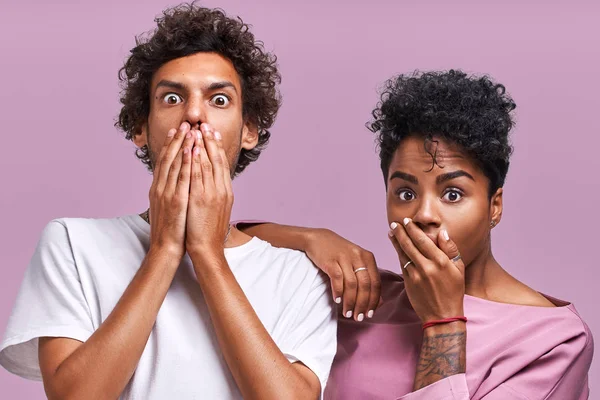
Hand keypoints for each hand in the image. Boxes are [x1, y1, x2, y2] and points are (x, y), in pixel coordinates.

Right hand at [148, 122, 195, 260]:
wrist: (166, 248)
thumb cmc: (171, 230)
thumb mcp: (168, 206)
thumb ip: (170, 192)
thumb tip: (176, 182)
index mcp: (158, 189)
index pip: (164, 162)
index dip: (170, 145)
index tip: (177, 130)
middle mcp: (160, 187)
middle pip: (168, 158)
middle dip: (176, 139)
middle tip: (184, 123)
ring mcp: (167, 193)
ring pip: (174, 164)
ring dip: (182, 145)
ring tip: (189, 129)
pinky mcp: (176, 200)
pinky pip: (181, 177)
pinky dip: (185, 162)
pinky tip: (190, 150)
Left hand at [185, 123, 232, 257]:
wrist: (208, 249)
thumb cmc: (209, 232)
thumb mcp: (216, 209)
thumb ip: (215, 193)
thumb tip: (211, 182)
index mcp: (226, 192)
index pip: (222, 164)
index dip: (217, 147)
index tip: (212, 133)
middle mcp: (221, 190)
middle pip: (217, 160)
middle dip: (210, 141)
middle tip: (205, 125)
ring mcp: (212, 194)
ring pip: (208, 164)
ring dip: (202, 145)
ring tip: (196, 130)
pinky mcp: (200, 199)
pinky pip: (197, 175)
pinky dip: (195, 160)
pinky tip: (190, 148)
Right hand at [305, 229, 381, 321]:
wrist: (318, 239)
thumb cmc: (339, 253)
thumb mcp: (356, 262)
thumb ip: (368, 279)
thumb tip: (379, 302)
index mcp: (368, 257)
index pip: (376, 283)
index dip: (374, 301)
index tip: (369, 314)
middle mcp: (358, 256)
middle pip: (365, 285)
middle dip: (362, 304)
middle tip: (358, 317)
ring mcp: (344, 257)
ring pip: (352, 284)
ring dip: (350, 302)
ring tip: (347, 313)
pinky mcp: (331, 260)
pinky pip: (337, 279)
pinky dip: (338, 292)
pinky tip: (337, 301)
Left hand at [388, 218, 464, 322]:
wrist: (442, 316)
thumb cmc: (453, 291)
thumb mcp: (458, 269)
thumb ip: (450, 249)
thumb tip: (442, 232)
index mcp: (440, 261)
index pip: (422, 240)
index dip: (412, 229)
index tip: (406, 221)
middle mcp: (426, 267)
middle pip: (409, 244)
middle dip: (400, 232)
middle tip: (395, 223)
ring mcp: (415, 275)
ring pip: (403, 253)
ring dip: (396, 241)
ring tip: (391, 232)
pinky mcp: (408, 282)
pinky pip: (402, 264)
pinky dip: (398, 254)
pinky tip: (396, 247)